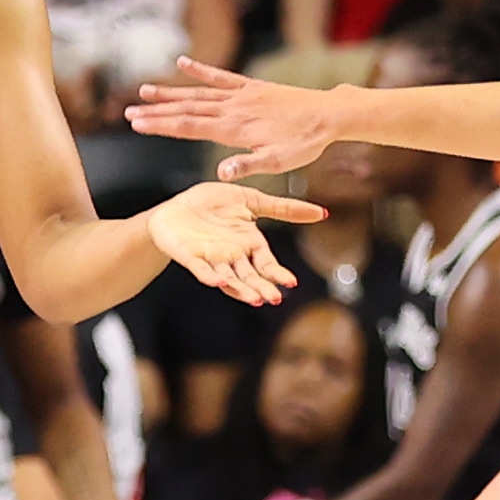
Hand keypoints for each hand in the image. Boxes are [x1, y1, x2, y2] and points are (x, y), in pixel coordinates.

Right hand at [126, 59, 346, 177]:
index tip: (137, 124)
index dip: (161, 125)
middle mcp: (233, 109)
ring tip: (144, 91)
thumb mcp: (278, 162)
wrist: (328, 115)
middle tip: (128, 112)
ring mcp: (241, 95)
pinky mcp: (251, 87)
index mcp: (235, 129)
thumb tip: (222, 172)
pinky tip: (182, 63)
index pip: (190, 126)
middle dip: (156, 111)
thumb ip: (248, 165)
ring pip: (198, 93)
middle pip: (187, 109)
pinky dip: (201, 70)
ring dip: (170, 93)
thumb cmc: (304, 143)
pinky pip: (221, 76)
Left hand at [146, 180, 323, 305]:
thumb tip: (321, 213)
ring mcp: (212, 259)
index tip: (291, 282)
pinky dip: (210, 277)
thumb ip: (284, 209)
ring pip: (229, 279)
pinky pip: (202, 270)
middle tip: (274, 299)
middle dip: (262, 288)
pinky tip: (219, 282)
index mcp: (249, 244)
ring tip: (254, 298)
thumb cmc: (212, 204)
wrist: (178, 206)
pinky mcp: (190, 257)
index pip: (266, 263)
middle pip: (250, 277)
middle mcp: (233, 256)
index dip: (277, 273)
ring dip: (241, 289)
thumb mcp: (252, 200)